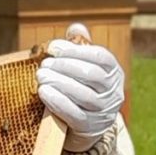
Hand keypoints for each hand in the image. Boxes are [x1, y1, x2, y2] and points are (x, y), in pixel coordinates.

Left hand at [37, 23, 124, 152]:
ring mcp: (104, 111)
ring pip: (83, 95)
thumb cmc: (84, 89)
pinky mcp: (90, 127)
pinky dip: (58, 102)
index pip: (101, 57)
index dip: (76, 50)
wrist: (88, 126)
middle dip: (65, 66)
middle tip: (44, 64)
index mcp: (114, 73)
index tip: (54, 47)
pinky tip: (44, 92)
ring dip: (59, 83)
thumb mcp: (85, 68)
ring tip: (41, 76)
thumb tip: (76, 27)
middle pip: (92, 75)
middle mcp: (114, 92)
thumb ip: (81, 47)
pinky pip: (74, 114)